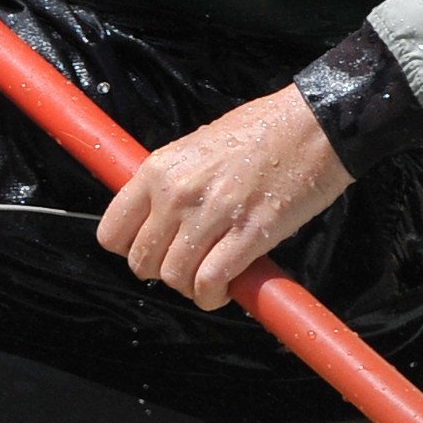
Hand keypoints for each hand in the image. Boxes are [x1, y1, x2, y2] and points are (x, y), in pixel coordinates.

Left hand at [98, 84, 351, 311]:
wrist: (310, 127)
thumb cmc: (257, 134)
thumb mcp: (193, 149)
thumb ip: (169, 183)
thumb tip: (155, 218)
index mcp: (157, 170)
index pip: (112, 231)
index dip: (129, 250)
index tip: (149, 252)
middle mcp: (176, 193)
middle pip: (142, 260)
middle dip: (160, 273)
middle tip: (182, 268)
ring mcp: (211, 214)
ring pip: (174, 277)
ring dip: (188, 288)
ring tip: (205, 280)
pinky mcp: (250, 233)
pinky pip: (211, 280)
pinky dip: (212, 295)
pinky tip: (222, 290)